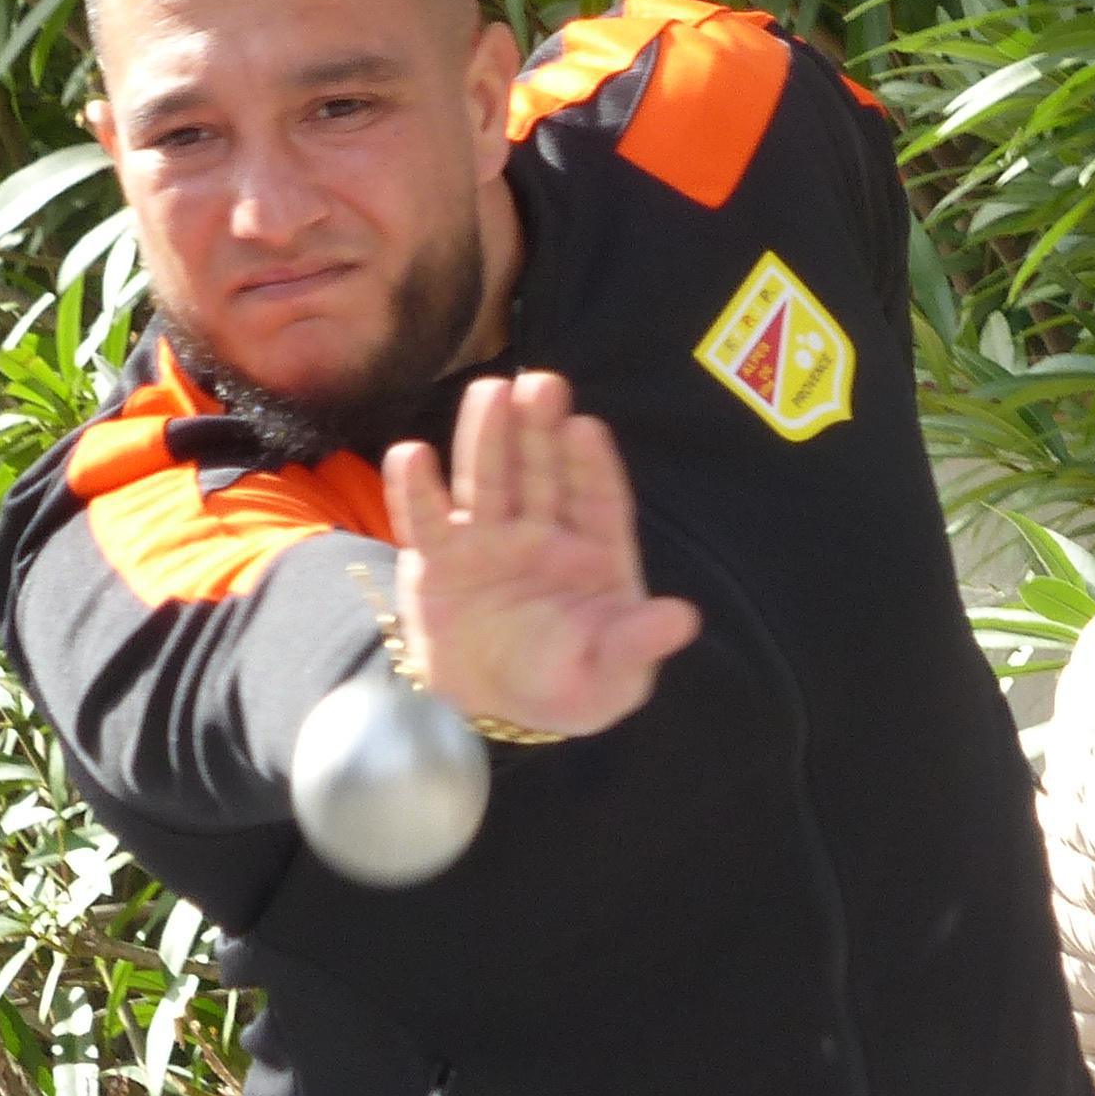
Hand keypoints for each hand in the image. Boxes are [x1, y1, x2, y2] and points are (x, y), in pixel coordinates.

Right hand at [382, 372, 701, 738]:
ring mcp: (489, 540)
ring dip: (488, 437)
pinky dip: (416, 488)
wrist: (498, 711)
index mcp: (594, 552)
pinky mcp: (439, 560)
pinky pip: (425, 519)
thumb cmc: (570, 684)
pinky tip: (411, 454)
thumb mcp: (611, 676)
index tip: (585, 428)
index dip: (591, 464)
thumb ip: (638, 643)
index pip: (597, 499)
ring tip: (490, 392)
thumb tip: (683, 619)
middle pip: (541, 473)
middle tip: (542, 385)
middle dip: (541, 430)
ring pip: (487, 480)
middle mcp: (542, 534)